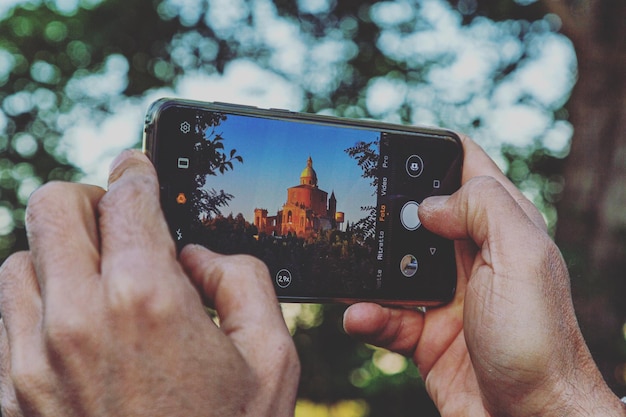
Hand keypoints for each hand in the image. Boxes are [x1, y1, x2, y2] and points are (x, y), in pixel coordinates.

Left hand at [0, 150, 299, 416]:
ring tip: (98, 278)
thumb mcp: (272, 356)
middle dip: (90, 199)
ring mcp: (32, 360)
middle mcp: (78, 320)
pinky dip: (38, 301)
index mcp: (148, 301)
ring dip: (60, 254)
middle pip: (53, 206)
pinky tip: (76, 324)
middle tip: (117, 219)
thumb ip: (243, 279)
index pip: (128, 196)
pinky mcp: (12, 394)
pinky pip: (6, 316)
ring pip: (20, 258)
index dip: (138, 168)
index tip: (140, 164)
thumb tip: (198, 255)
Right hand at [344, 136, 624, 415]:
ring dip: (367, 268)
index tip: (393, 146)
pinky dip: (368, 315)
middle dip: (387, 211)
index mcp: (502, 228)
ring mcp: (446, 296)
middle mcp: (473, 257)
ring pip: (394, 265)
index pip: (467, 168)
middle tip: (357, 211)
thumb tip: (430, 202)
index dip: (432, 152)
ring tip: (345, 269)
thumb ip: (482, 209)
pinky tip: (358, 316)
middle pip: (420, 214)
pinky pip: (386, 314)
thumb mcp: (521, 258)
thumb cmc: (539, 342)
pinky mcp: (426, 333)